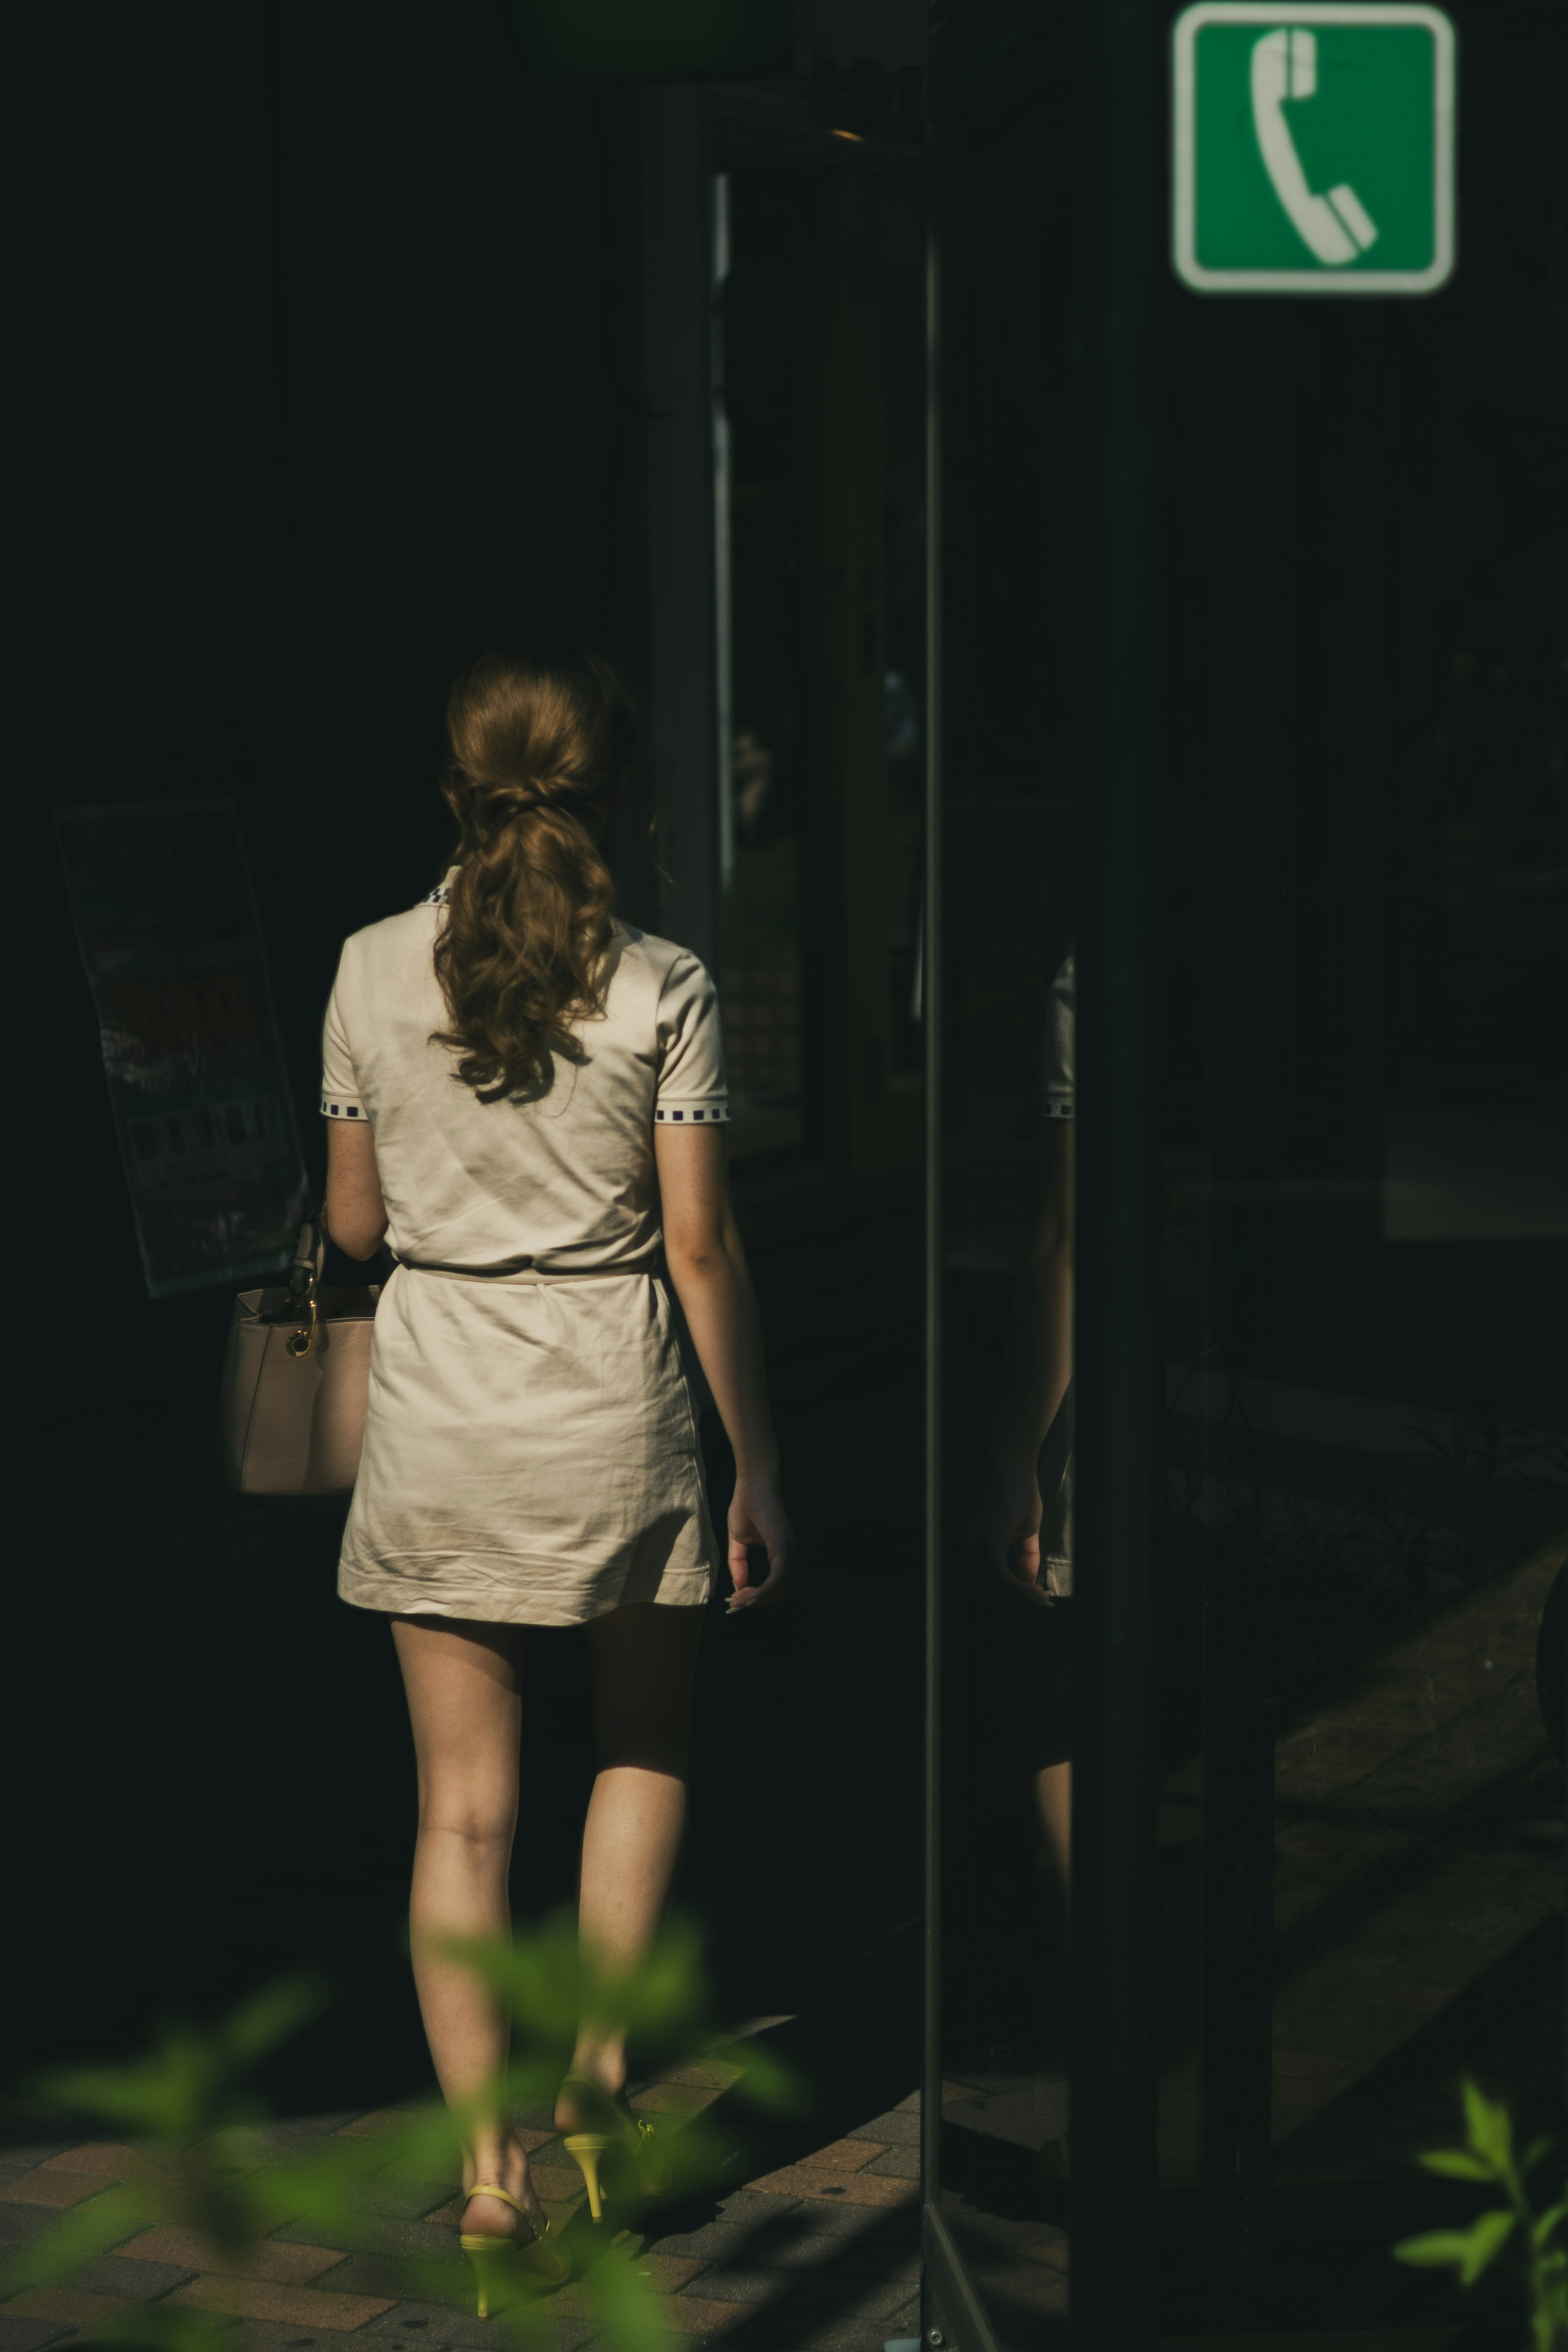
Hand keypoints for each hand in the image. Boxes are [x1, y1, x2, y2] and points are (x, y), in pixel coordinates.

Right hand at [726, 1477, 793, 1611]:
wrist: (752, 1483)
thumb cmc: (746, 1506)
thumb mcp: (738, 1541)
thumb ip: (738, 1563)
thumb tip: (738, 1587)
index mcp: (781, 1554)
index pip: (775, 1586)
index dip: (757, 1597)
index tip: (736, 1601)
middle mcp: (790, 1555)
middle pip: (778, 1593)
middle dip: (756, 1603)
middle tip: (735, 1604)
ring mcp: (789, 1552)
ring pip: (779, 1590)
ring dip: (757, 1600)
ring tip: (737, 1601)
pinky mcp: (784, 1547)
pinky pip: (777, 1578)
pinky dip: (762, 1591)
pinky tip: (745, 1594)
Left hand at [969, 1458, 1052, 1606]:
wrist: (1015, 1471)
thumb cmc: (1021, 1495)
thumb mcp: (1026, 1531)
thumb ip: (1027, 1556)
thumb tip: (1031, 1581)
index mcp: (979, 1544)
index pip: (988, 1578)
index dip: (1010, 1589)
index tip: (1034, 1593)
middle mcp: (974, 1548)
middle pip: (988, 1587)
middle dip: (1013, 1597)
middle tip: (1038, 1597)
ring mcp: (979, 1547)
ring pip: (995, 1587)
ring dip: (1018, 1595)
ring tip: (1041, 1596)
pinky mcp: (990, 1545)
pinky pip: (1002, 1577)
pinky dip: (1019, 1587)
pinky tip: (1035, 1589)